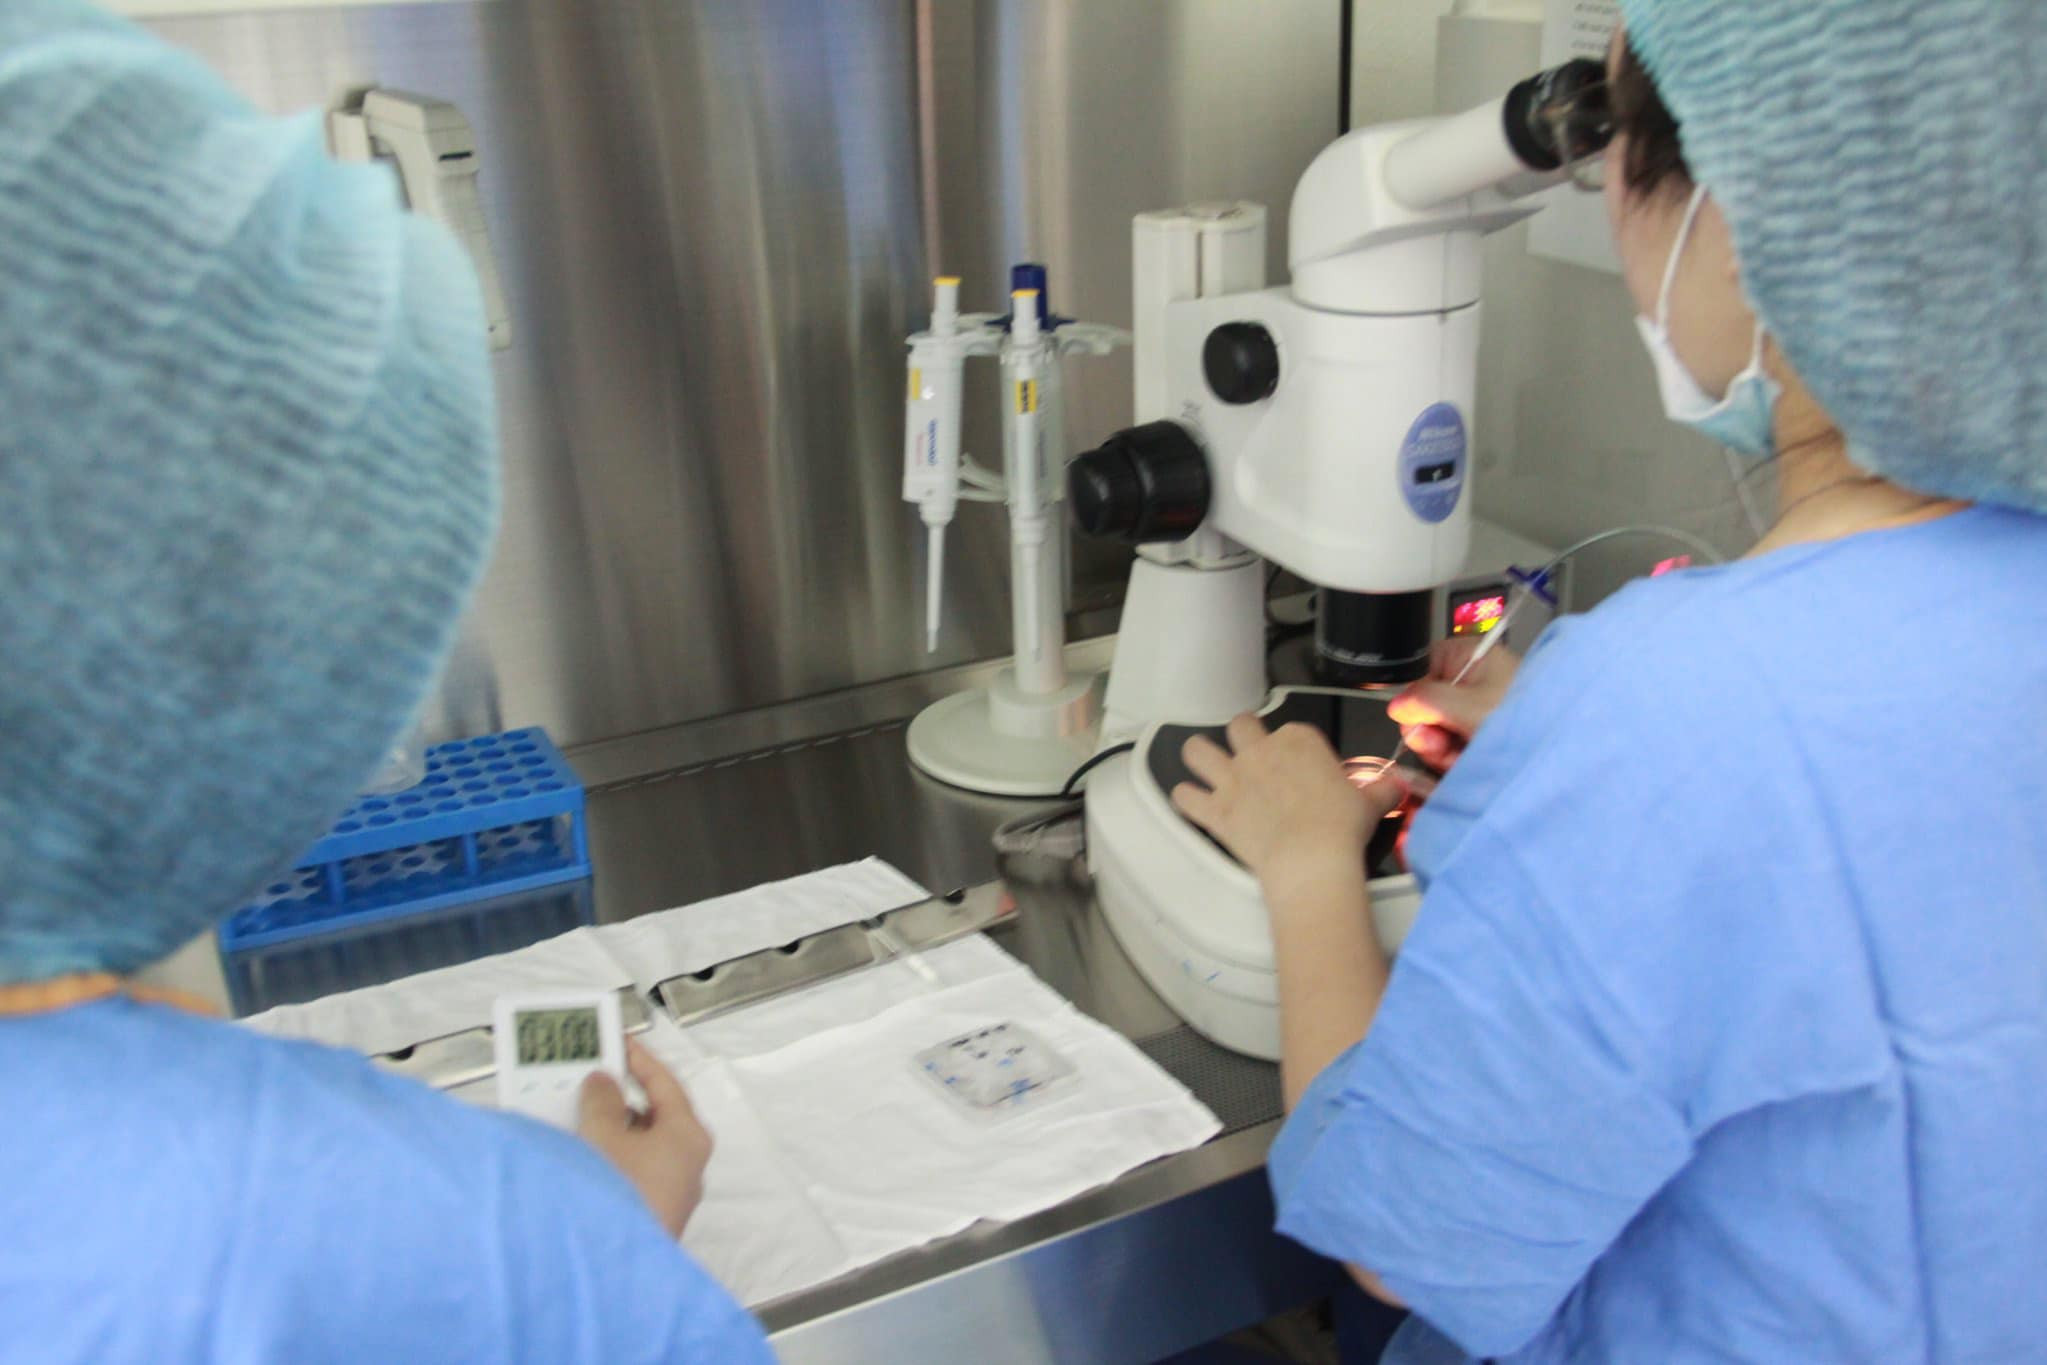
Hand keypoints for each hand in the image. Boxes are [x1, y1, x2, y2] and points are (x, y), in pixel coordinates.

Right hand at [577, 1038, 711, 1237]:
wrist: (613, 1267)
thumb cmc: (618, 1190)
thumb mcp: (603, 1134)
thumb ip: (601, 1101)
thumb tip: (603, 1083)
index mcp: (688, 1134)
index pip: (666, 1083)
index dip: (639, 1059)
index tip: (616, 1042)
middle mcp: (689, 1162)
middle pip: (655, 1115)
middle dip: (621, 1097)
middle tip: (592, 1078)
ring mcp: (672, 1191)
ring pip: (642, 1145)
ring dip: (612, 1128)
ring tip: (579, 1113)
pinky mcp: (652, 1214)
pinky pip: (633, 1170)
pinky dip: (611, 1155)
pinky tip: (584, 1153)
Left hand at [1170, 714, 1403, 894]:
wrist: (1311, 858)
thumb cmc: (1343, 826)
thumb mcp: (1370, 802)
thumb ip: (1379, 790)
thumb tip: (1396, 787)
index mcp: (1299, 740)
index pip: (1291, 731)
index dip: (1292, 749)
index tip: (1299, 768)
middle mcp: (1260, 750)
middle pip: (1240, 726)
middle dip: (1242, 737)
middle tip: (1249, 756)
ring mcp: (1232, 778)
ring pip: (1197, 750)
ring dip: (1199, 757)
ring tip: (1207, 768)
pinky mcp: (1214, 809)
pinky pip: (1184, 796)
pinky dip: (1186, 800)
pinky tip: (1193, 804)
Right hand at [1386, 636, 1519, 772]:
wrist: (1563, 756)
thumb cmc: (1530, 721)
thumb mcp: (1468, 708)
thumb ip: (1425, 701)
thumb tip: (1398, 705)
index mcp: (1477, 658)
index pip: (1427, 665)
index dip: (1418, 693)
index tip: (1419, 716)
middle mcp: (1480, 681)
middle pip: (1430, 702)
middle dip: (1430, 728)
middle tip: (1442, 742)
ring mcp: (1484, 710)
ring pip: (1441, 728)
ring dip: (1441, 748)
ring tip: (1458, 756)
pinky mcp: (1489, 736)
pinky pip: (1457, 744)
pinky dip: (1455, 758)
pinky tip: (1463, 765)